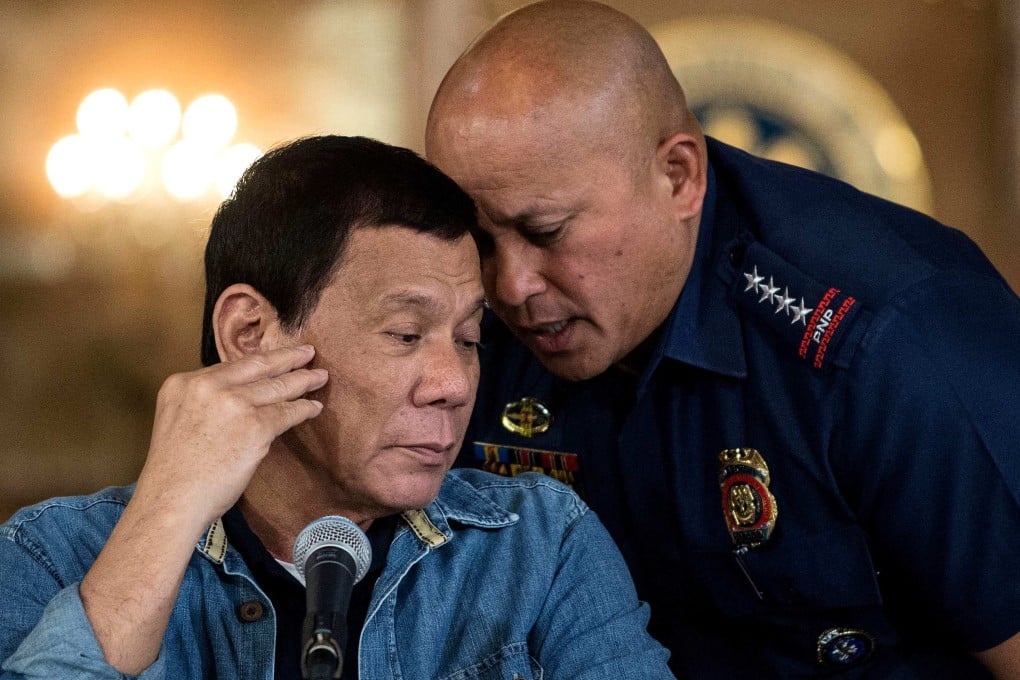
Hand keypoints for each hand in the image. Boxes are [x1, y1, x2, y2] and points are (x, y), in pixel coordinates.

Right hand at [136, 343, 327, 533]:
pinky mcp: (255, 425)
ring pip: (277, 387)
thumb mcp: (177, 420)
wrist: (171, 501)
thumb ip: (204, 403)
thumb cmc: (173, 473)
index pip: (230, 367)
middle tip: (307, 352)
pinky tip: (314, 407)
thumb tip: (239, 397)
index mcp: (183, 383)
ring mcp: (233, 403)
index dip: (257, 363)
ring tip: (319, 376)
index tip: (273, 359)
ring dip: (302, 381)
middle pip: (257, 366)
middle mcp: (208, 386)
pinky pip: (287, 413)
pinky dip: (303, 409)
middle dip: (286, 358)